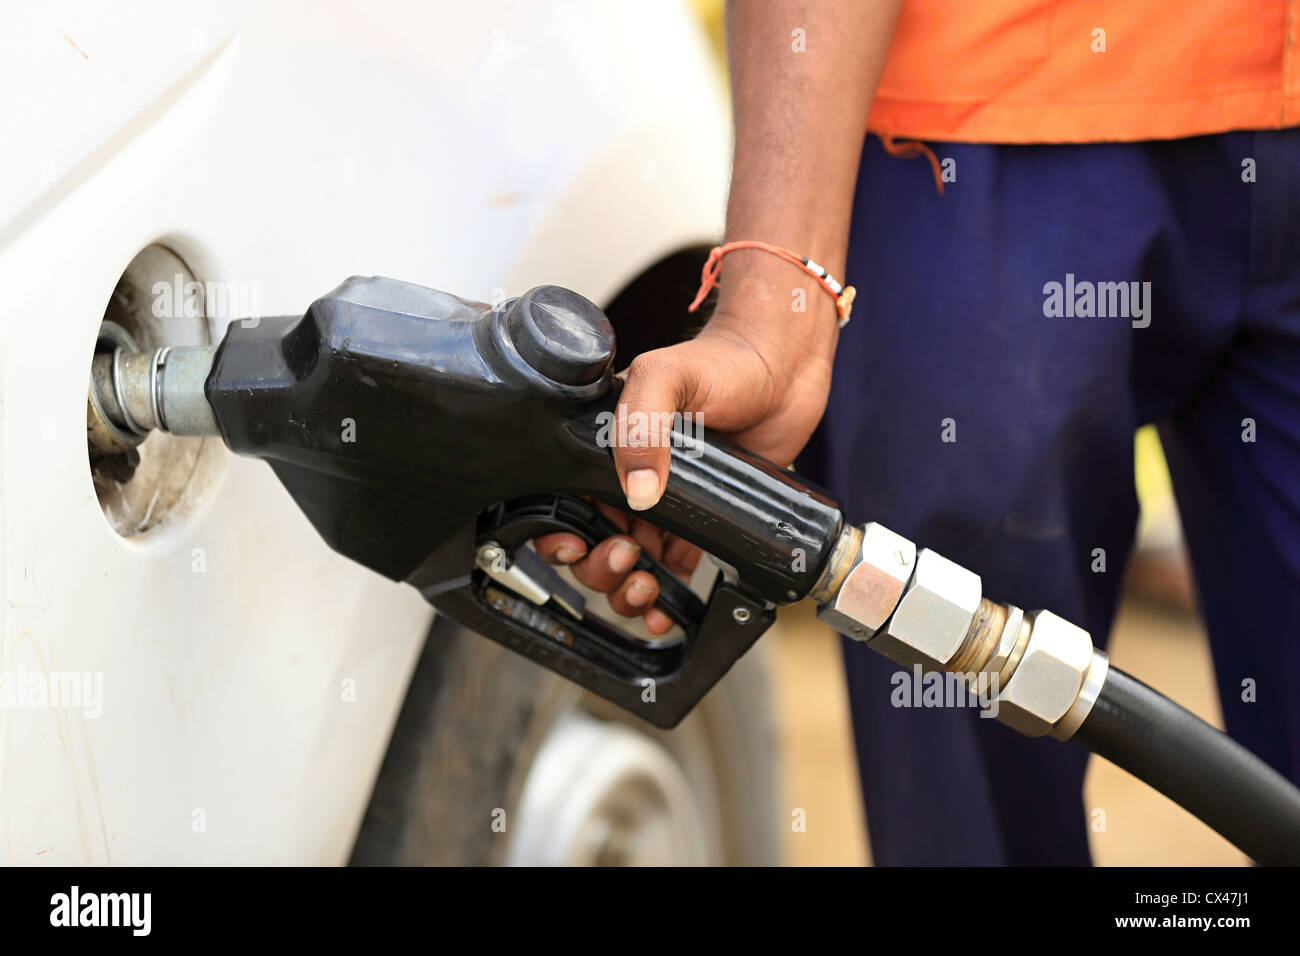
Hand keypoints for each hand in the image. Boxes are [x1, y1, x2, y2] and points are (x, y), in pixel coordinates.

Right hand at [534, 271, 837, 633]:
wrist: (785, 368)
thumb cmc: (723, 360)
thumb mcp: (665, 377)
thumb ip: (640, 426)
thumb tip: (638, 492)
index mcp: (604, 447)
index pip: (565, 502)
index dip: (561, 534)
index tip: (577, 544)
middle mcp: (631, 477)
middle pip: (592, 544)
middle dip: (599, 569)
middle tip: (627, 559)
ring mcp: (668, 501)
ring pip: (630, 565)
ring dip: (627, 591)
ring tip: (647, 589)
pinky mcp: (704, 518)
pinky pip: (675, 568)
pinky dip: (666, 596)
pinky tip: (668, 607)